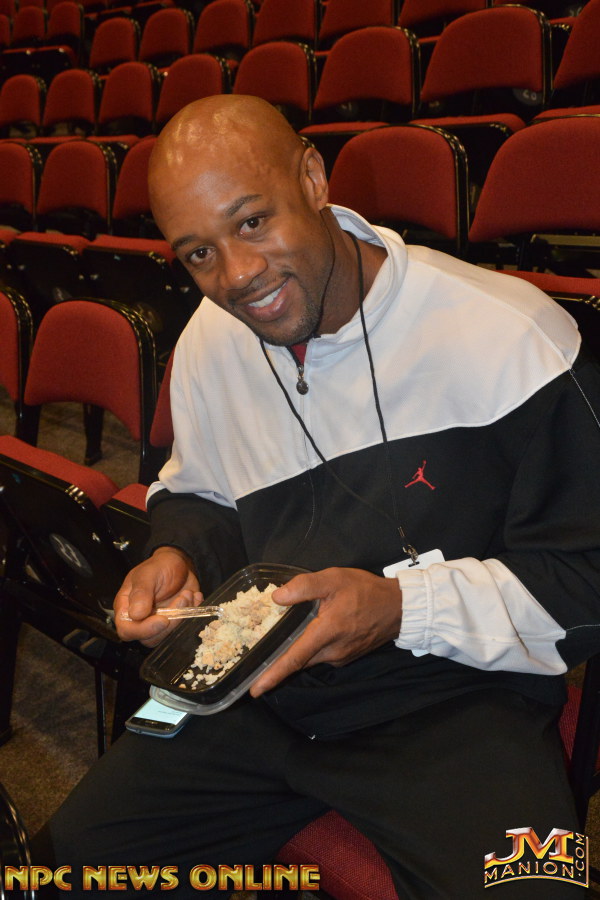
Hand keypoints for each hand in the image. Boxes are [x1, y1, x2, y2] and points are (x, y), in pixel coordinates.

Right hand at [114, 546, 202, 646]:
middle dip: (170, 623)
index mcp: (126, 607)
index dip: (144, 630)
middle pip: (149, 638)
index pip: (127, 630)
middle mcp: (140, 619)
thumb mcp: (148, 573)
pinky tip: (194, 596)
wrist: (179, 563)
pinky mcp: (174, 622)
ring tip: (187, 594)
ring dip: (182, 617)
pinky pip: (183, 628)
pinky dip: (192, 613)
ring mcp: (157, 622)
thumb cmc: (159, 566)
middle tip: (182, 599)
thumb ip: (141, 592)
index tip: (163, 619)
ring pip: (167, 635)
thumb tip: (136, 615)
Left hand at [250, 567, 401, 696]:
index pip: (294, 658)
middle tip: (257, 660)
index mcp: (326, 633)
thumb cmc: (366, 591)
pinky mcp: (347, 656)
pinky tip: (310, 634)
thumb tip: (276, 597)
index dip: (273, 675)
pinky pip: (322, 655)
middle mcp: (332, 651)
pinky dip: (311, 649)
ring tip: (281, 642)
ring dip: (296, 654)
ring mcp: (340, 657)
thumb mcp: (334, 579)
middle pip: (298, 661)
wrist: (399, 608)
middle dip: (278, 663)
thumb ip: (304, 586)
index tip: (255, 690)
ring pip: (310, 658)